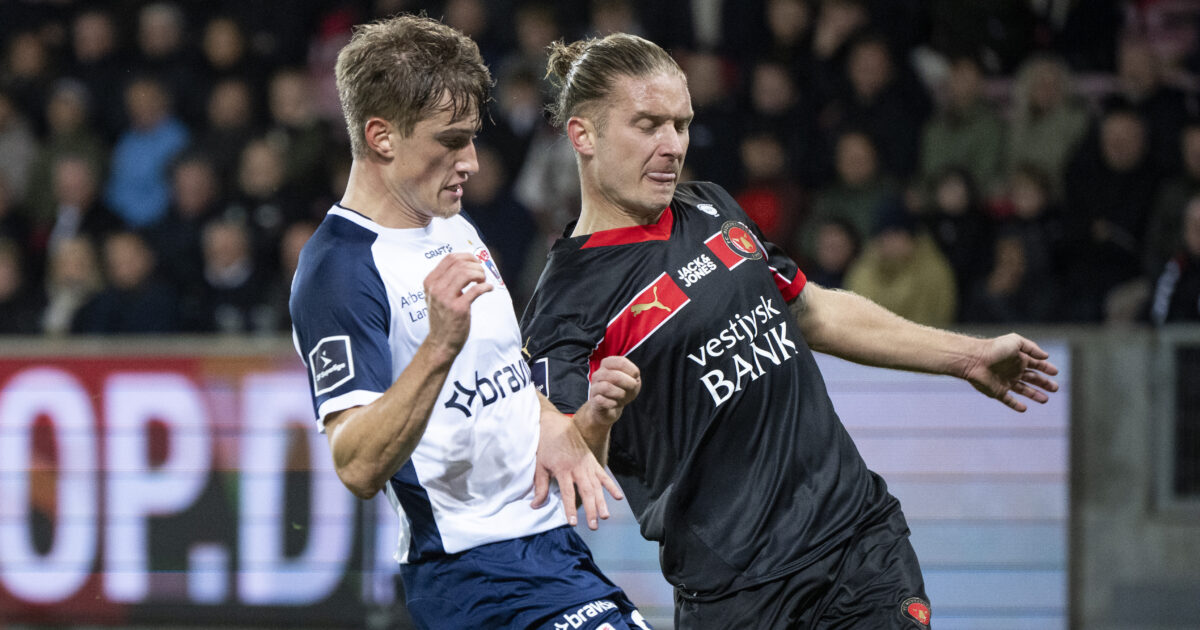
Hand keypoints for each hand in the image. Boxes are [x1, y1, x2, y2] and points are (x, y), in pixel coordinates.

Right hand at [423, 253, 491, 355]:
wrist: (440, 342)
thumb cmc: (442, 317)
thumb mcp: (436, 295)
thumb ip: (446, 279)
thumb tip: (466, 263)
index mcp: (430, 282)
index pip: (450, 258)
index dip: (467, 257)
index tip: (476, 263)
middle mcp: (436, 288)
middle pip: (460, 263)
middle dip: (476, 266)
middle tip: (481, 275)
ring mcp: (446, 298)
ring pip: (467, 273)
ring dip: (480, 274)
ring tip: (483, 282)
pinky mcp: (458, 308)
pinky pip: (476, 289)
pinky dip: (486, 286)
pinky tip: (489, 289)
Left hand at [532, 411, 622, 529]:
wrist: (556, 426)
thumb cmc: (546, 447)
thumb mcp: (540, 466)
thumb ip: (540, 486)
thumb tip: (535, 506)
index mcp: (562, 470)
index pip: (567, 493)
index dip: (570, 508)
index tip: (573, 522)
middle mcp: (577, 468)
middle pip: (586, 492)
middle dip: (590, 510)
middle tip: (593, 525)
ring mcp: (587, 465)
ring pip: (596, 486)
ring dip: (601, 502)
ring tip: (605, 516)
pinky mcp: (593, 462)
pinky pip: (604, 476)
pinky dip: (611, 486)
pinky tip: (618, 497)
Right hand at [586, 356, 641, 424]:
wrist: (608, 407)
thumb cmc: (622, 390)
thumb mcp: (632, 381)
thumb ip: (634, 376)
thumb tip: (633, 379)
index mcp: (607, 364)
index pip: (621, 362)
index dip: (632, 370)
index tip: (636, 377)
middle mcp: (598, 374)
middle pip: (615, 376)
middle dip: (629, 383)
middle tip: (633, 387)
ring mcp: (594, 387)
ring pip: (606, 387)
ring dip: (620, 393)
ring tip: (623, 395)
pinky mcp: (593, 401)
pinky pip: (601, 401)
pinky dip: (612, 403)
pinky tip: (615, 403)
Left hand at [964, 333, 1059, 411]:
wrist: (974, 359)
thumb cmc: (995, 348)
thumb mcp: (1016, 341)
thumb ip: (1032, 348)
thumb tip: (1046, 356)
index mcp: (1019, 359)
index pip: (1036, 364)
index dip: (1046, 368)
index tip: (1055, 372)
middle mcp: (1013, 371)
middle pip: (1032, 378)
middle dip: (1044, 383)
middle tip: (1056, 388)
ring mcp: (1005, 382)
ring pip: (1023, 390)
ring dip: (1035, 395)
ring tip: (1045, 399)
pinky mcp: (997, 392)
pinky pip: (1008, 400)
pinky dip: (1016, 405)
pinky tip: (1024, 408)